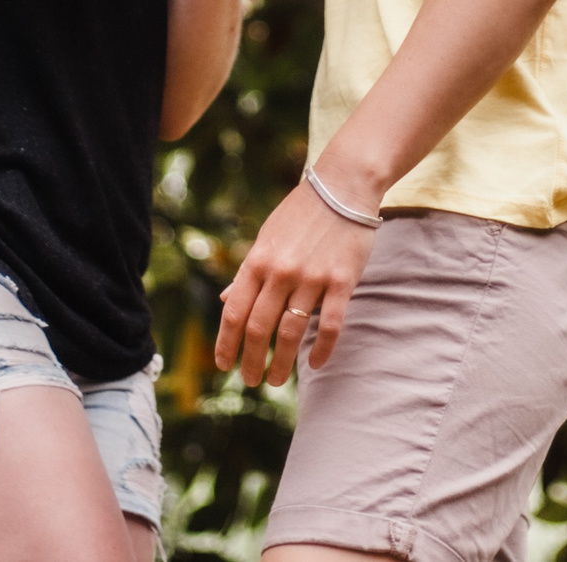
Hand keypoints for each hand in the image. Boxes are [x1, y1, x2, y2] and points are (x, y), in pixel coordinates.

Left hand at [212, 172, 375, 385]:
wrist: (343, 186)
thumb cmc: (301, 213)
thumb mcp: (266, 237)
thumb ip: (248, 271)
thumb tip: (226, 300)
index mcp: (258, 260)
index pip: (234, 311)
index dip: (226, 342)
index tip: (223, 364)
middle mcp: (281, 271)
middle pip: (259, 327)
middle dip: (251, 360)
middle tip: (250, 380)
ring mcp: (312, 277)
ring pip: (292, 332)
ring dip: (282, 362)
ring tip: (277, 380)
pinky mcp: (342, 281)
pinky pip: (330, 325)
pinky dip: (322, 349)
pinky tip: (315, 364)